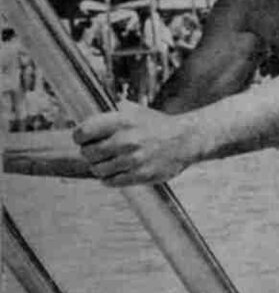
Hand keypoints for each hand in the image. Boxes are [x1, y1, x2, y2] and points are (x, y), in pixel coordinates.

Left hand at [73, 101, 194, 185]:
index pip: (84, 132)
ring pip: (98, 169)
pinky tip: (115, 171)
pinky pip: (111, 182)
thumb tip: (85, 116)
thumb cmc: (156, 125)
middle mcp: (126, 140)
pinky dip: (109, 178)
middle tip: (95, 152)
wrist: (185, 140)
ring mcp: (133, 160)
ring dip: (99, 167)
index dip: (79, 136)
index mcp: (122, 121)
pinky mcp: (140, 175)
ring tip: (108, 162)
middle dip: (89, 153)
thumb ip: (111, 112)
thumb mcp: (134, 111)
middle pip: (88, 153)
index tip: (82, 139)